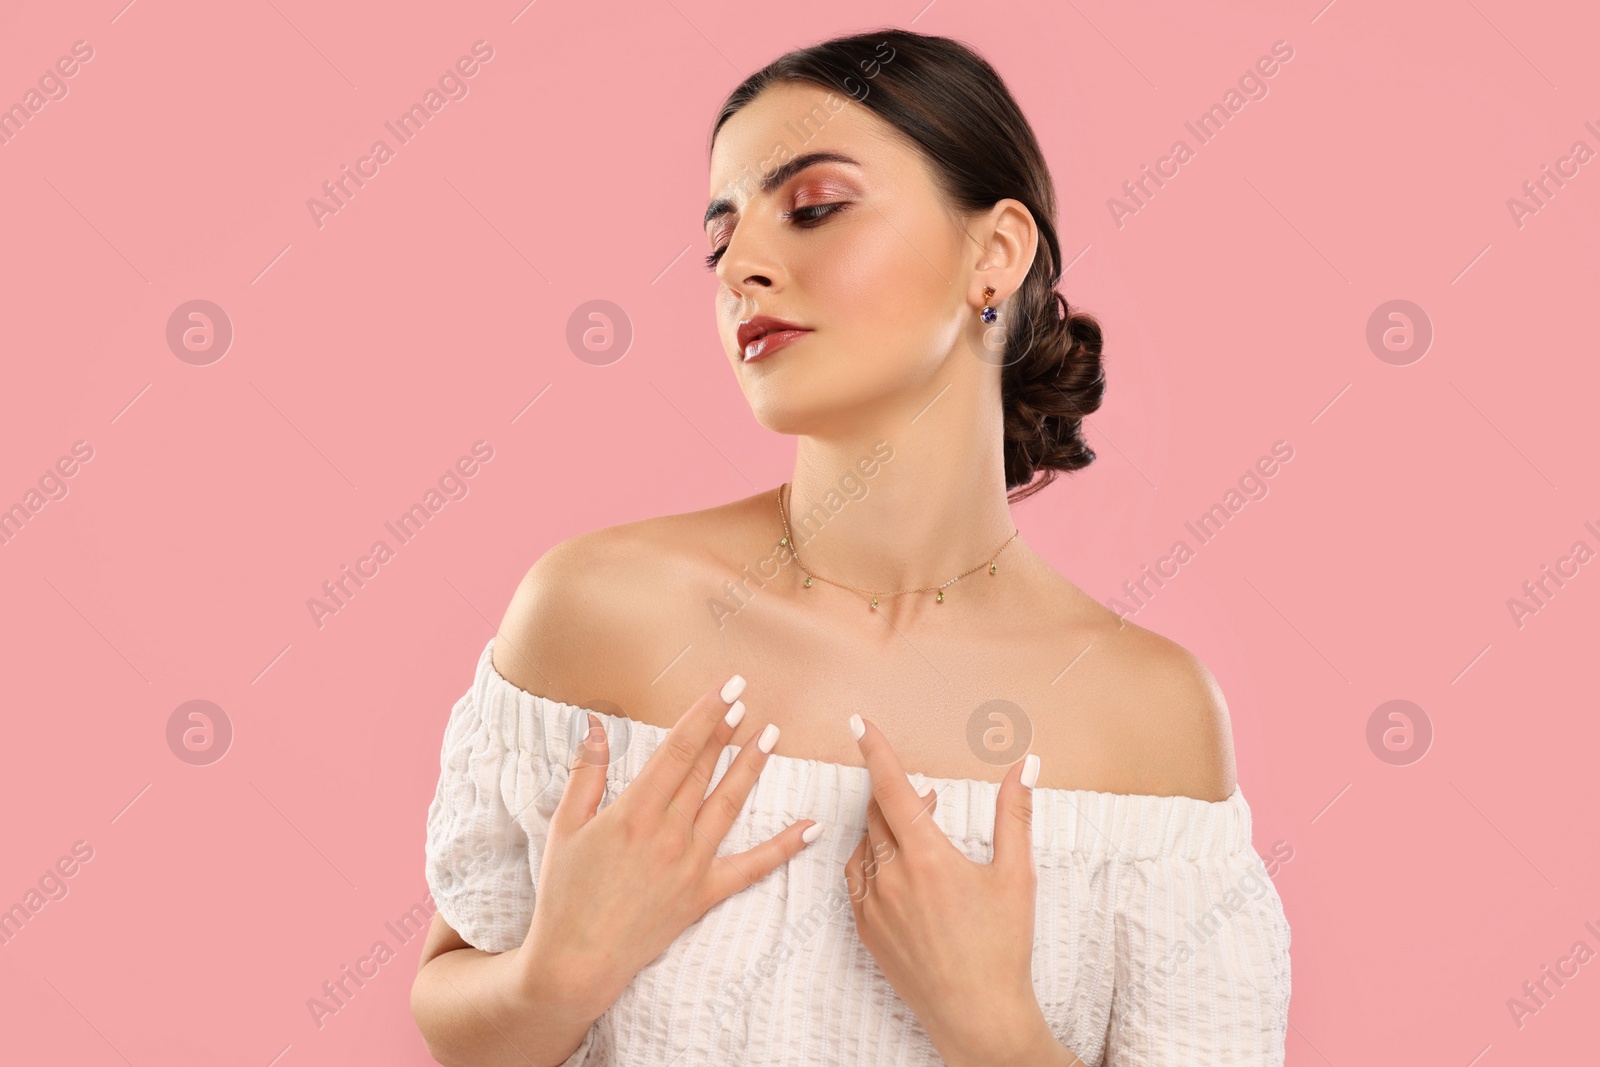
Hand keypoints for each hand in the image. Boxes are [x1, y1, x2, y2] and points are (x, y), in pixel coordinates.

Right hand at [520, 675, 817, 1018]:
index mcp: (632, 812)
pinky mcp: (704, 894)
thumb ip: (586, 773)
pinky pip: (752, 868)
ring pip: (729, 804)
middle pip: (704, 770)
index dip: (705, 715)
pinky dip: (784, 847)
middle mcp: (667, 833)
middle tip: (746, 700)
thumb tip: (596, 725)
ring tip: (771, 735)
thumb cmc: (564, 893)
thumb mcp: (564, 826)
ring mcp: (690, 865)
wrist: (576, 962)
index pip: (677, 750)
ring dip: (751, 767)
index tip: (726, 690)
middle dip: (726, 731)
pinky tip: (812, 827)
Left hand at [843, 714, 1055, 1065]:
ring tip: (920, 833)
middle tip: (928, 798)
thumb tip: (1025, 764)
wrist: (978, 1016)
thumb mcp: (1017, 876)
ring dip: (887, 829)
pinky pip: (856, 878)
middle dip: (898, 796)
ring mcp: (874, 905)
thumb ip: (1015, 814)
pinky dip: (872, 860)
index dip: (875, 750)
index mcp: (928, 858)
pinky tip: (897, 866)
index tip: (858, 722)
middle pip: (878, 813)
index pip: (893, 788)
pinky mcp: (865, 929)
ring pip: (865, 845)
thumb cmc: (1002, 948)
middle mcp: (893, 878)